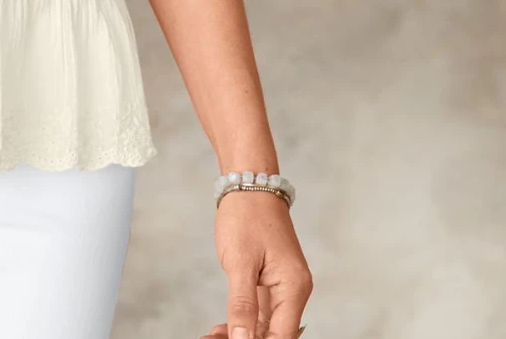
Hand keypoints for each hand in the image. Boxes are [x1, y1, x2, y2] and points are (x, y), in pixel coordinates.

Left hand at [200, 189, 311, 338]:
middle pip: (273, 333)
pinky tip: (220, 329)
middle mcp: (293, 291)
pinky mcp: (270, 281)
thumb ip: (242, 304)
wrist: (249, 183)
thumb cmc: (246, 215)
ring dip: (241, 333)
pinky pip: (259, 310)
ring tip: (212, 336)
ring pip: (264, 325)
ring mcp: (282, 286)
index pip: (281, 336)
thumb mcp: (240, 261)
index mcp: (293, 287)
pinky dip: (242, 320)